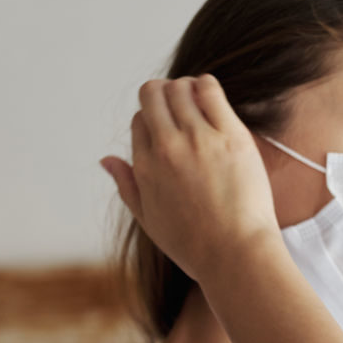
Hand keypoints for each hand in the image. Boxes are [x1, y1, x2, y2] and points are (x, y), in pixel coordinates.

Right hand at [99, 75, 279, 281]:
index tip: (171, 130)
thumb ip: (126, 186)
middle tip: (182, 107)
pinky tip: (212, 98)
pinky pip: (210, 90)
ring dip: (185, 88)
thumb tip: (106, 159)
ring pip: (180, 88)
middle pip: (153, 95)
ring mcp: (199, 140)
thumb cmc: (196, 246)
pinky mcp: (231, 137)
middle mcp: (166, 149)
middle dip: (163, 94)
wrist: (236, 257)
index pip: (139, 121)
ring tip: (198, 102)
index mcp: (145, 168)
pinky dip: (206, 85)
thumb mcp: (150, 221)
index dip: (153, 121)